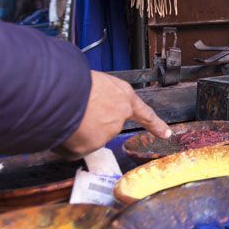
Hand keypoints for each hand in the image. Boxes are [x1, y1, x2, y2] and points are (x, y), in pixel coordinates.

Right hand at [55, 71, 170, 158]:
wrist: (62, 92)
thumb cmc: (75, 82)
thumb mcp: (96, 82)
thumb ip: (101, 97)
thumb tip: (89, 107)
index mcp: (123, 95)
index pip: (144, 113)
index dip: (155, 124)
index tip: (166, 133)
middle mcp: (120, 115)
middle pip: (107, 125)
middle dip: (92, 123)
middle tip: (76, 113)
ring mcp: (107, 132)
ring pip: (89, 136)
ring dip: (78, 131)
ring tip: (65, 115)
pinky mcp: (92, 145)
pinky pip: (76, 147)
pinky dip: (68, 141)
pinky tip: (62, 129)